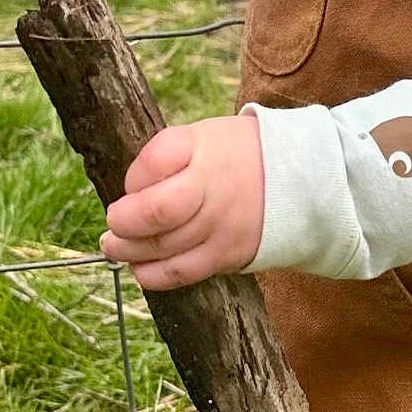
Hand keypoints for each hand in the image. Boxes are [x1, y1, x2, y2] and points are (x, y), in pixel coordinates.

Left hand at [99, 115, 264, 289]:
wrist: (296, 178)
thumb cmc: (234, 156)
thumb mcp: (203, 137)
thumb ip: (164, 158)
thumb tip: (126, 196)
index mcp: (204, 147)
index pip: (154, 162)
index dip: (133, 178)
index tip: (133, 185)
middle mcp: (214, 186)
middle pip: (156, 211)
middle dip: (123, 221)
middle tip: (114, 222)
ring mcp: (221, 223)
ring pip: (162, 246)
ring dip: (129, 250)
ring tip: (117, 245)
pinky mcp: (227, 254)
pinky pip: (181, 272)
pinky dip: (152, 275)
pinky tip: (141, 267)